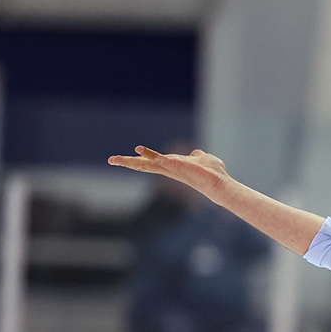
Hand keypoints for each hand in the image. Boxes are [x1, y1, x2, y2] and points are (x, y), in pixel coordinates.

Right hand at [107, 146, 230, 198]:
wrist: (219, 182)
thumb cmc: (212, 173)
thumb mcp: (202, 160)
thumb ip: (197, 157)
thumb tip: (197, 154)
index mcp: (172, 167)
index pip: (151, 163)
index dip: (138, 160)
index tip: (123, 160)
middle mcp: (169, 169)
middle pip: (144, 166)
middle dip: (127, 163)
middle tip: (111, 160)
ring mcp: (171, 168)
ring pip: (147, 164)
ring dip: (130, 161)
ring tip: (115, 159)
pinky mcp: (176, 166)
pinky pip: (160, 159)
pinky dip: (150, 154)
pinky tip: (138, 149)